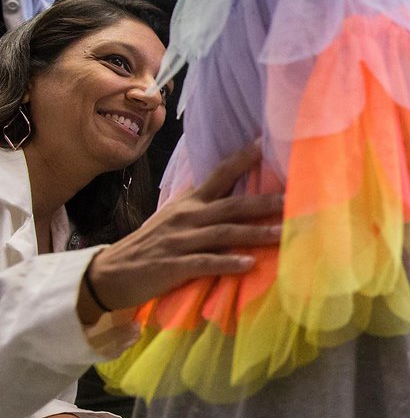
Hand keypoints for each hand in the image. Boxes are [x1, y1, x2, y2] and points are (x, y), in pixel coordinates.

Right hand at [79, 141, 282, 319]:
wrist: (108, 274)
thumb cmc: (150, 245)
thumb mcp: (173, 216)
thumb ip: (202, 204)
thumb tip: (231, 187)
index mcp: (189, 203)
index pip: (220, 174)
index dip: (243, 158)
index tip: (266, 143)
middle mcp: (187, 217)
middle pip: (232, 205)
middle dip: (264, 202)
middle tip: (292, 199)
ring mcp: (180, 241)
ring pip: (224, 233)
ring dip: (256, 233)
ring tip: (283, 234)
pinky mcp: (173, 266)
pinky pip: (205, 263)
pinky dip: (228, 262)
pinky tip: (250, 264)